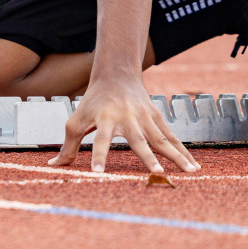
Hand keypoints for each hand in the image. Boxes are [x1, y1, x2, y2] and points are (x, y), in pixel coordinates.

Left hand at [47, 75, 199, 174]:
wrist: (117, 74)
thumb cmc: (93, 101)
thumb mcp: (76, 120)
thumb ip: (68, 146)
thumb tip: (53, 165)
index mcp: (105, 118)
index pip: (100, 140)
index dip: (98, 156)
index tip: (97, 173)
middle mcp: (127, 117)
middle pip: (139, 140)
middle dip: (148, 156)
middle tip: (157, 173)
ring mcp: (145, 117)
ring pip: (162, 139)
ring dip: (176, 156)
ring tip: (189, 172)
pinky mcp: (157, 117)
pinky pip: (171, 137)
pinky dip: (183, 151)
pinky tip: (194, 166)